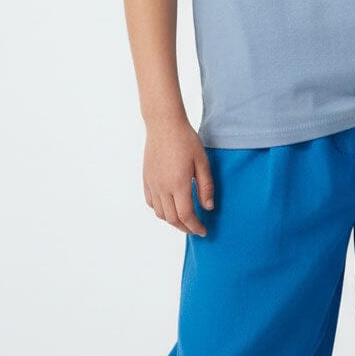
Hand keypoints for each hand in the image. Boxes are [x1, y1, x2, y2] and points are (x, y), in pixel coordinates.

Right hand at [143, 118, 214, 236]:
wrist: (164, 125)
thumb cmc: (186, 140)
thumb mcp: (202, 161)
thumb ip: (206, 186)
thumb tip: (208, 207)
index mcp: (178, 184)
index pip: (186, 216)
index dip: (195, 227)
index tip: (203, 231)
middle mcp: (162, 187)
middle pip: (172, 219)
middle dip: (185, 228)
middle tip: (196, 229)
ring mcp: (152, 184)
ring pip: (160, 213)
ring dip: (172, 221)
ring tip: (184, 220)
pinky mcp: (146, 179)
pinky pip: (151, 203)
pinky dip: (161, 210)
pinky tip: (170, 207)